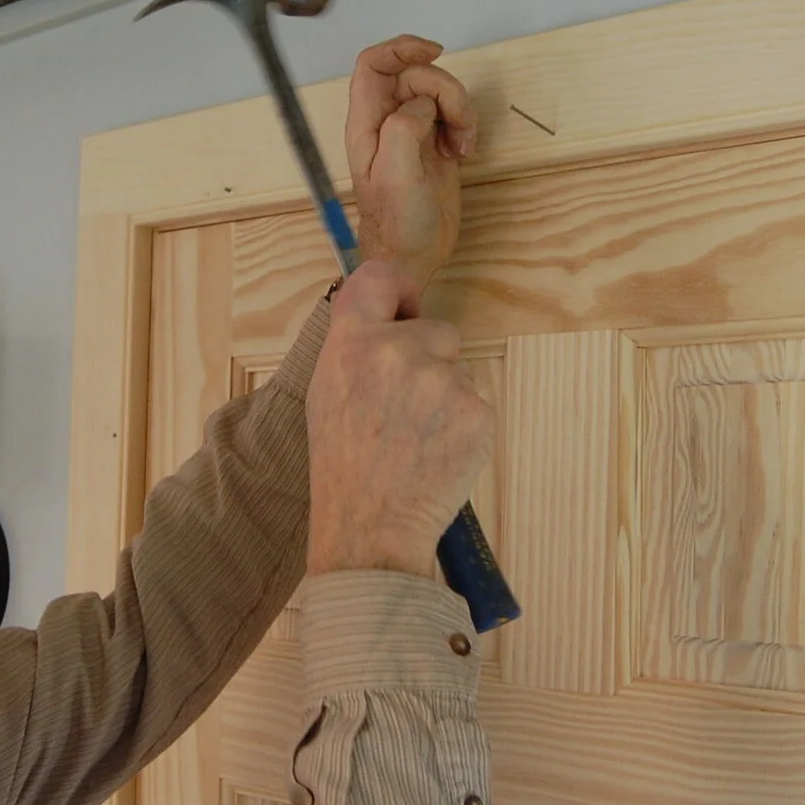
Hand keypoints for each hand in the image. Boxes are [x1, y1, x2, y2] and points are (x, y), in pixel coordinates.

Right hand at [305, 261, 493, 578]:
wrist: (370, 526)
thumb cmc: (344, 465)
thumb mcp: (327, 392)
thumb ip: (356, 345)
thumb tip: (391, 314)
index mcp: (350, 342)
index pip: (381, 277)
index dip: (398, 291)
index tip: (404, 310)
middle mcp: (395, 351)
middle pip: (436, 329)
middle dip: (428, 359)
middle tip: (401, 408)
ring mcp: (440, 381)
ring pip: (458, 369)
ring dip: (445, 395)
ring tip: (416, 436)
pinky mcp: (476, 411)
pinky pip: (476, 401)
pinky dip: (463, 425)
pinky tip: (437, 451)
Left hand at [345, 35, 475, 287]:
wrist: (412, 257)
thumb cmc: (397, 222)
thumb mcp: (395, 173)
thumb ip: (405, 126)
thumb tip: (425, 104)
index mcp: (368, 122)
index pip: (375, 64)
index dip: (401, 48)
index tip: (434, 52)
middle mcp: (387, 121)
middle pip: (417, 75)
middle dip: (445, 90)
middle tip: (458, 124)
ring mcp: (413, 132)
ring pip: (439, 94)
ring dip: (460, 110)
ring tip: (462, 144)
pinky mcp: (435, 145)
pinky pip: (453, 115)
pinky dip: (465, 125)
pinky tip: (464, 151)